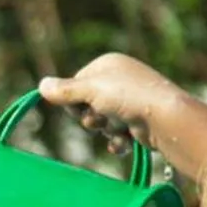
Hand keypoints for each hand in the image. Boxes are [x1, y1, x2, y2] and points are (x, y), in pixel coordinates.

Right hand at [39, 53, 179, 154]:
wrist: (165, 118)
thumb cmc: (127, 97)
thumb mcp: (90, 90)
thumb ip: (65, 91)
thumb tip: (41, 85)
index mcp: (108, 64)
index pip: (76, 84)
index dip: (74, 101)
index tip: (80, 107)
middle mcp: (120, 79)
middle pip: (88, 105)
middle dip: (91, 117)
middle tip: (100, 119)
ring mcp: (131, 101)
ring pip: (102, 122)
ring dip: (106, 129)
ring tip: (119, 127)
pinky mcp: (139, 121)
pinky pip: (117, 134)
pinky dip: (118, 140)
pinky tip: (125, 141)